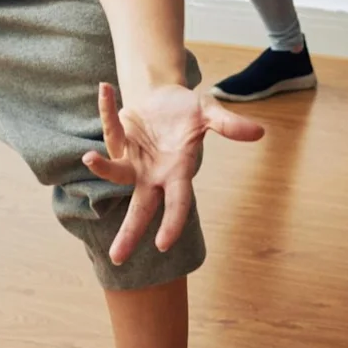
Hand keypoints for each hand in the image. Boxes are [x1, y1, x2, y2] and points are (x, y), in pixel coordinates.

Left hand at [83, 80, 262, 264]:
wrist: (164, 96)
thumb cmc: (189, 111)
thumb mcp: (210, 113)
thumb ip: (229, 125)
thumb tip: (259, 132)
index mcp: (178, 172)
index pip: (177, 204)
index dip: (172, 223)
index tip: (162, 244)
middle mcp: (153, 173)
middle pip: (140, 209)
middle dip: (129, 233)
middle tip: (117, 258)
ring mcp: (133, 159)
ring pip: (115, 174)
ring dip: (102, 168)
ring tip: (89, 158)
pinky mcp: (118, 141)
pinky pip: (110, 129)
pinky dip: (106, 110)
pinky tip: (105, 89)